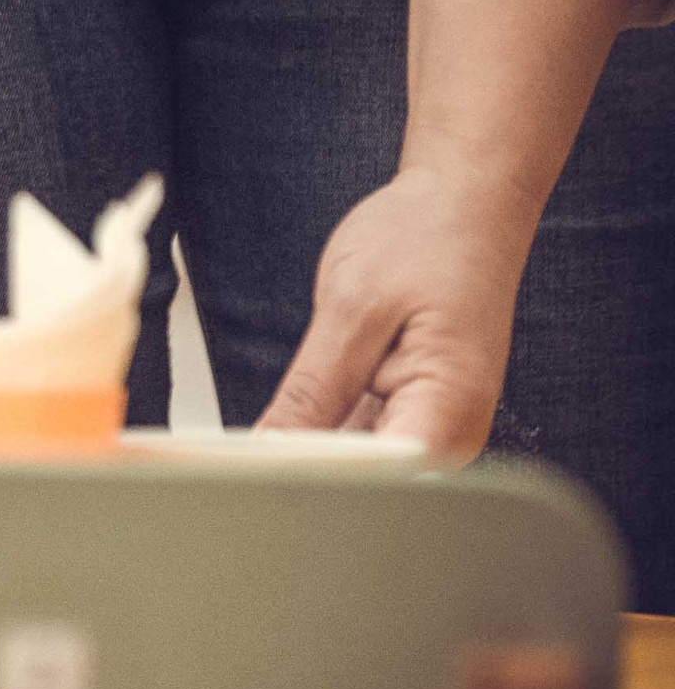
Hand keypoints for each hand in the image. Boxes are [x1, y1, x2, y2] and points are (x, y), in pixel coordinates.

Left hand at [256, 164, 539, 457]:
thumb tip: (272, 450)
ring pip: (353, 465)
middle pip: (365, 481)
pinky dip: (315, 433)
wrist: (462, 207)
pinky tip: (278, 428)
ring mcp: (427, 427)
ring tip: (239, 453)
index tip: (246, 476)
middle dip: (298, 473)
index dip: (308, 481)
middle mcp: (447, 432)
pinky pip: (353, 440)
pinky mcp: (406, 415)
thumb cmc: (427, 240)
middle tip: (227, 465)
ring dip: (301, 456)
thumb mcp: (352, 308)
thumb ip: (313, 389)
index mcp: (447, 411)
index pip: (376, 478)